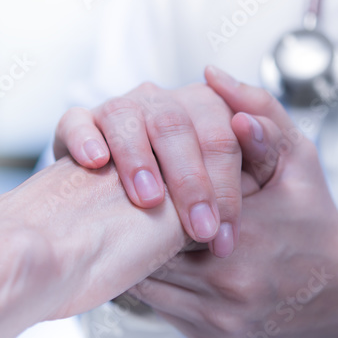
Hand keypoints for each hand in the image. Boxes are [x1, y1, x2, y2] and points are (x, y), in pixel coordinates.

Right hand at [54, 79, 242, 257]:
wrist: (122, 219)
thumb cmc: (191, 205)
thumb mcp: (241, 183)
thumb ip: (261, 155)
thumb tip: (254, 127)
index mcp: (205, 108)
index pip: (221, 136)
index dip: (226, 186)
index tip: (225, 234)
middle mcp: (161, 103)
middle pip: (176, 127)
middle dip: (190, 181)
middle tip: (198, 231)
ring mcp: (118, 111)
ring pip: (127, 119)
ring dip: (139, 158)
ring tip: (150, 201)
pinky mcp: (77, 125)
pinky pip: (76, 122)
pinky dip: (85, 138)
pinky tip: (96, 162)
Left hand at [128, 68, 337, 337]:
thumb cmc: (317, 219)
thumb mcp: (298, 159)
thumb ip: (260, 112)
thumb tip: (212, 77)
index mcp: (241, 239)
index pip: (158, 216)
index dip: (137, 195)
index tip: (127, 175)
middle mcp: (225, 288)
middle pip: (145, 255)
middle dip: (130, 229)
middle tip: (115, 203)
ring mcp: (216, 321)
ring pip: (146, 289)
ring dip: (136, 261)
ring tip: (128, 231)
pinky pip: (164, 313)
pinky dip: (157, 288)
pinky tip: (156, 263)